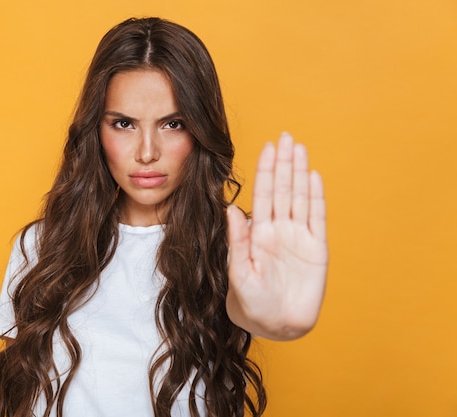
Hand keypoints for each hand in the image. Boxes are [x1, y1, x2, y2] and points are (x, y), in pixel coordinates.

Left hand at [226, 132, 327, 339]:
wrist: (276, 325)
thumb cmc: (251, 302)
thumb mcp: (239, 271)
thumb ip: (237, 240)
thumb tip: (230, 208)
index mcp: (258, 233)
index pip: (263, 195)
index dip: (266, 171)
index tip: (268, 147)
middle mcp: (279, 230)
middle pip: (283, 190)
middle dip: (284, 163)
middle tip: (286, 136)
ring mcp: (299, 238)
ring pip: (300, 198)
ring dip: (300, 173)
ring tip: (300, 148)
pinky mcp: (317, 250)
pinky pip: (317, 219)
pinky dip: (316, 198)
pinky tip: (314, 177)